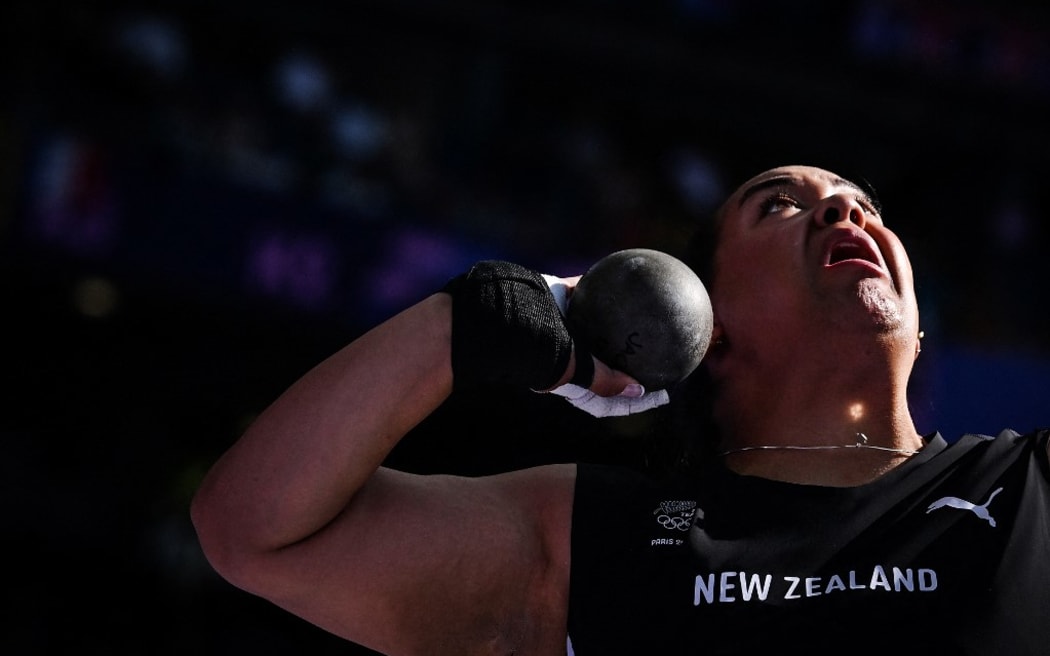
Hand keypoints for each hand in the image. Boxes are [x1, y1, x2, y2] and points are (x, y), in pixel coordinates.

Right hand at [539, 274, 670, 417]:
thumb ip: (603, 381)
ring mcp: (564, 324)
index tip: (661, 394)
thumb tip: (639, 391)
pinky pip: (588, 291)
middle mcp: (569, 352)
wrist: (504, 314)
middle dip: (633, 359)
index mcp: (571, 377)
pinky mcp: (559, 297)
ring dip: (621, 321)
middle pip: (608, 358)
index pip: (607, 395)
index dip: (632, 400)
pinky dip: (605, 286)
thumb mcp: (573, 370)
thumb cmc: (537, 347)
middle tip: (662, 352)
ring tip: (651, 313)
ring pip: (600, 324)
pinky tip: (627, 279)